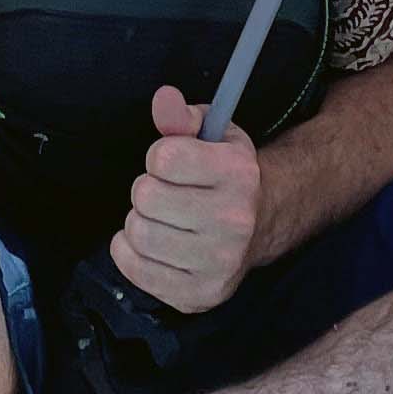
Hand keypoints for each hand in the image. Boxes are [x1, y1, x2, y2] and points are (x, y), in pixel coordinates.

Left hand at [108, 85, 260, 312]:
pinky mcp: (199, 294)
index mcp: (238, 174)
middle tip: (166, 193)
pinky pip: (135, 268)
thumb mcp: (212, 134)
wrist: (261, 224)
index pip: (163, 157)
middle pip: (146, 196)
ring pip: (138, 233)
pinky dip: (131, 252)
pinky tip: (154, 243)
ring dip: (140, 221)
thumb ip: (181, 116)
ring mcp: (218, 263)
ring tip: (162, 218)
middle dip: (147, 189)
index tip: (173, 163)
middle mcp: (234, 221)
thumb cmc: (226, 175)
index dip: (159, 156)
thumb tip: (163, 99)